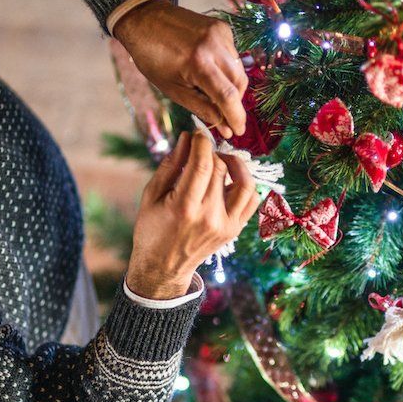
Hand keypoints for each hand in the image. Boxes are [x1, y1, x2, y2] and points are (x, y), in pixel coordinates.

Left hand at [113, 0, 247, 138]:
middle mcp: (214, 46)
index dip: (236, 117)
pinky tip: (210, 69)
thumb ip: (202, 108)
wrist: (145, 19)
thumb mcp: (173, 90)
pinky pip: (233, 55)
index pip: (228, 97)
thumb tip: (225, 128)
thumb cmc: (153, 58)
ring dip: (232, 86)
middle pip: (239, 83)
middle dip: (235, 102)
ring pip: (239, 69)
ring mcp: (220, 34)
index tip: (238, 131)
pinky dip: (227, 68)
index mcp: (198, 63)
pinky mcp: (222, 27)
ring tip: (212, 90)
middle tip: (225, 114)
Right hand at [126, 132, 260, 298]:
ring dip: (235, 164)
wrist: (164, 268)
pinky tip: (231, 178)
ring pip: (244, 183)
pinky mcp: (235, 230)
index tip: (198, 133)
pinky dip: (246, 183)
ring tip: (221, 160)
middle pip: (221, 170)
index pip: (203, 165)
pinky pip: (251, 200)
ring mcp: (226, 225)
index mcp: (184, 207)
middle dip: (212, 152)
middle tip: (202, 148)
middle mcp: (209, 217)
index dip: (203, 142)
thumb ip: (171, 165)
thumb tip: (187, 138)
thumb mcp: (151, 195)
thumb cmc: (152, 229)